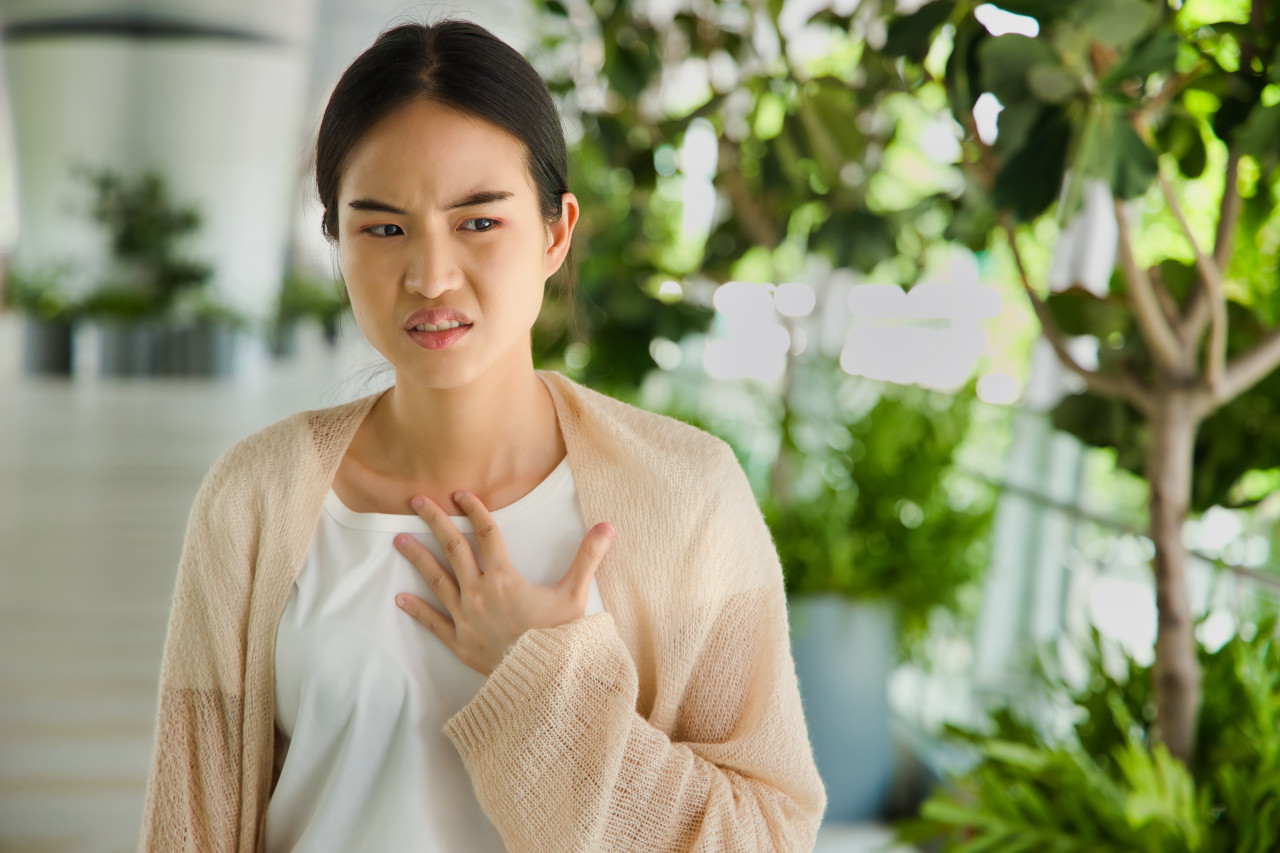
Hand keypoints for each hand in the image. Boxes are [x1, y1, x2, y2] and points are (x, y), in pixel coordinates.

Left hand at [393, 489, 614, 675]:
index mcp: (505, 579)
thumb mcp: (576, 595)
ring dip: (418, 558)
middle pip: (454, 549)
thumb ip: (588, 558)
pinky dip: (417, 610)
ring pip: (437, 580)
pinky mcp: (460, 643)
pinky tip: (400, 598)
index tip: (460, 493)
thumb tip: (607, 526)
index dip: (475, 510)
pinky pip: (434, 623)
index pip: (487, 534)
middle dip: (435, 522)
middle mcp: (479, 594)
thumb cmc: (561, 639)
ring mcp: (466, 618)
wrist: (544, 683)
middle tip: (417, 502)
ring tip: (399, 540)